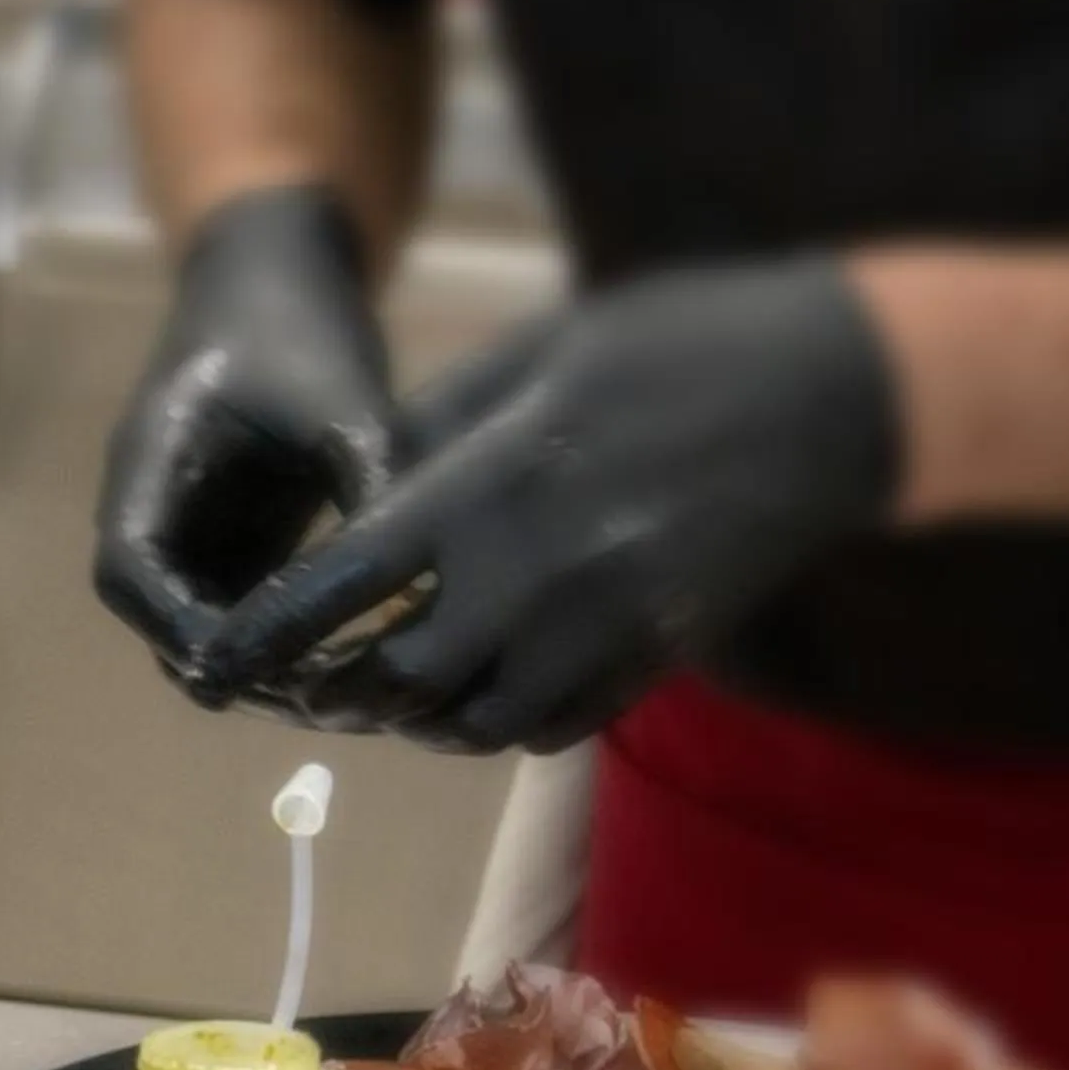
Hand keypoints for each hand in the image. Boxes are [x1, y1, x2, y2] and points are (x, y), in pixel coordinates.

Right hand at [92, 184, 397, 682]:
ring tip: (333, 691)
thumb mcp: (342, 391)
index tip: (242, 668)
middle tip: (308, 699)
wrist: (277, 274)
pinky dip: (274, 640)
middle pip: (157, 616)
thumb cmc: (297, 322)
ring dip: (249, 661)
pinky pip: (234, 608)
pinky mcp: (225, 538)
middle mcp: (153, 508)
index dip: (175, 627)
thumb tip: (411, 573)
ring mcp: (187, 528)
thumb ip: (368, 475)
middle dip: (221, 662)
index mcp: (150, 465)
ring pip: (195, 623)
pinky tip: (344, 656)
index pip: (129, 571)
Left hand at [199, 257, 900, 752]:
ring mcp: (605, 629)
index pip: (342, 590)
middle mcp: (539, 577)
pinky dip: (496, 721)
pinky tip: (478, 689)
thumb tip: (356, 485)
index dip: (270, 632)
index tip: (225, 654)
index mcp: (492, 489)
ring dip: (416, 715)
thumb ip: (435, 426)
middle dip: (340, 688)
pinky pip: (550, 726)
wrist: (843, 394)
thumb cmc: (681, 343)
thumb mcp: (538, 351)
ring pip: (473, 722)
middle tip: (308, 678)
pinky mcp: (657, 656)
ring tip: (386, 690)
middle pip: (399, 681)